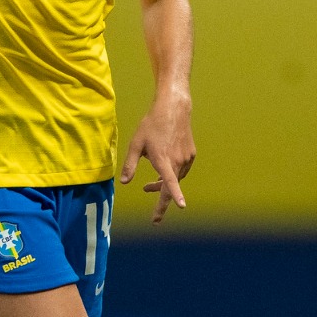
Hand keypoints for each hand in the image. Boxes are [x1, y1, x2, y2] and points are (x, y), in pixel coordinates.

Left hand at [119, 100, 195, 223]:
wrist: (174, 109)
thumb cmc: (152, 125)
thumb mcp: (136, 144)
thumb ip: (130, 165)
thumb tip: (124, 182)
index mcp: (162, 159)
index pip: (170, 182)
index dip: (175, 195)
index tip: (182, 206)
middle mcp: (177, 160)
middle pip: (170, 186)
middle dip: (160, 198)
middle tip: (149, 200)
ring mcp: (186, 158)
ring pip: (177, 178)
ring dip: (165, 183)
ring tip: (153, 182)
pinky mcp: (191, 154)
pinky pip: (182, 170)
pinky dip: (174, 173)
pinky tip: (166, 168)